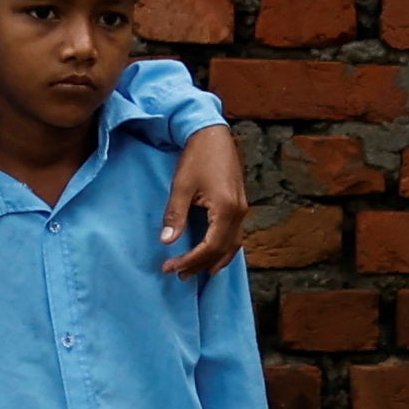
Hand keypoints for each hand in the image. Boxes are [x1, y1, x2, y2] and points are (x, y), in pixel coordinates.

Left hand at [157, 122, 250, 276]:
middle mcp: (238, 213)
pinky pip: (235, 235)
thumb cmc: (197, 157)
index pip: (209, 248)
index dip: (190, 261)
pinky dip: (223, 249)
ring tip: (197, 271)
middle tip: (179, 275)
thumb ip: (175, 215)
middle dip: (200, 265)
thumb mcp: (181, 186)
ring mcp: (242, 209)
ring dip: (215, 261)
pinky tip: (212, 252)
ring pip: (233, 246)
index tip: (170, 267)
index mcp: (226, 210)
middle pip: (222, 251)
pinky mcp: (239, 204)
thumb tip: (167, 241)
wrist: (213, 134)